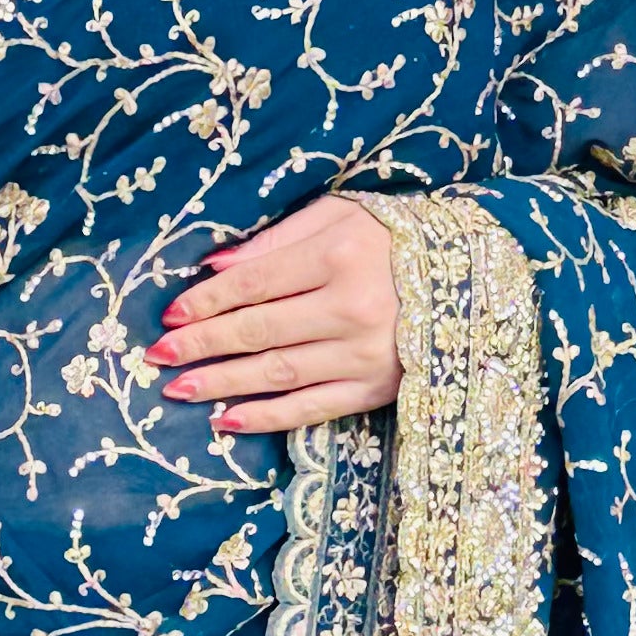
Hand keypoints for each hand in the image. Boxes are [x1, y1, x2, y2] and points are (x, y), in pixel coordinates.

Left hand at [149, 194, 401, 433]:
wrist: (477, 275)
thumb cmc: (398, 238)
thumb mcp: (341, 216)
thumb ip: (278, 240)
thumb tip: (216, 267)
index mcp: (338, 255)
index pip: (255, 284)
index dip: (208, 301)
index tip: (172, 314)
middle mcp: (348, 308)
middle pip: (258, 331)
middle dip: (202, 345)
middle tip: (158, 356)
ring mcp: (362, 354)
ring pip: (277, 373)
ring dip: (222, 383)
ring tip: (179, 390)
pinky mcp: (375, 389)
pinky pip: (311, 408)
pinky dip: (267, 417)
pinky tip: (227, 420)